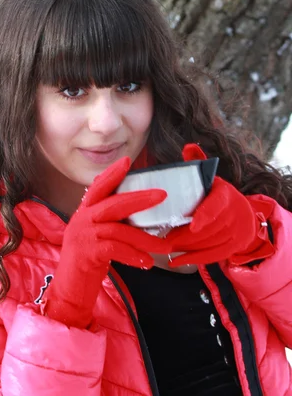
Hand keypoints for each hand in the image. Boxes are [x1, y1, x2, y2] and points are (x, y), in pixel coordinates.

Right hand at [42, 156, 167, 328]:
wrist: (68, 294)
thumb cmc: (87, 265)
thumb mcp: (97, 239)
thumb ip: (111, 225)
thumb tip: (140, 216)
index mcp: (84, 213)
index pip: (98, 187)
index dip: (112, 173)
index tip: (127, 161)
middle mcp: (81, 220)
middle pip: (112, 202)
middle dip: (139, 198)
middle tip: (161, 195)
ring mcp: (82, 236)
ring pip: (119, 229)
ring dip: (144, 238)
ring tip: (164, 247)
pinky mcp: (86, 254)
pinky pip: (115, 249)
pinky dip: (133, 255)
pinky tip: (146, 263)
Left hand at [165, 144, 274, 266]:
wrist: (244, 215)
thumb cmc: (217, 194)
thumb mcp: (211, 177)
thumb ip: (198, 163)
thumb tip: (189, 147)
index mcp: (225, 195)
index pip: (216, 205)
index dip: (205, 215)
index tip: (193, 225)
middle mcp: (233, 215)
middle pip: (208, 229)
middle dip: (184, 235)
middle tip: (162, 238)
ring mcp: (235, 233)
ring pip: (208, 244)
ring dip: (186, 247)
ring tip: (164, 246)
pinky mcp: (232, 248)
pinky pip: (212, 256)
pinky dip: (193, 259)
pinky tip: (176, 261)